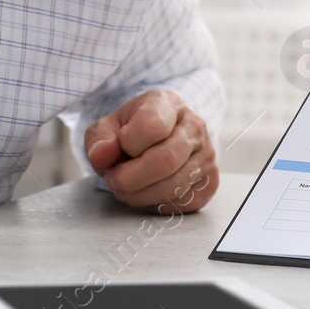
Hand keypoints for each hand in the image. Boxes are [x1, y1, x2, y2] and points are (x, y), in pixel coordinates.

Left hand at [83, 90, 217, 213]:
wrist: (156, 141)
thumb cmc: (130, 133)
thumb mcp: (107, 129)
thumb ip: (99, 139)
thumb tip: (103, 155)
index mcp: (167, 103)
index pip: (152, 126)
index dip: (128, 143)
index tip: (120, 147)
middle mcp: (194, 126)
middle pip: (165, 160)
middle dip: (130, 179)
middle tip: (114, 179)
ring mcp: (207, 154)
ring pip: (173, 186)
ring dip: (139, 195)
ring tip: (126, 188)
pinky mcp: (210, 181)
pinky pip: (181, 203)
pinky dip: (155, 205)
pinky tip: (146, 193)